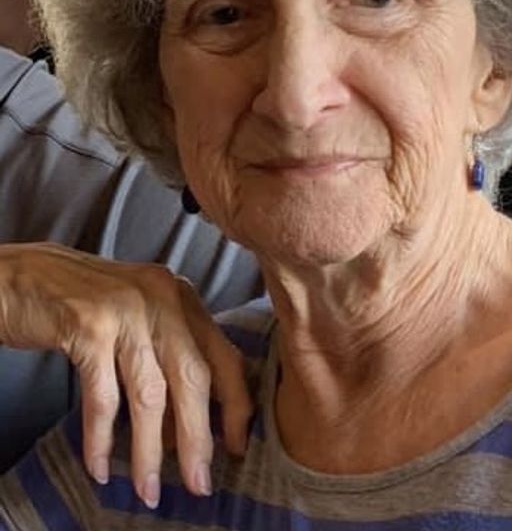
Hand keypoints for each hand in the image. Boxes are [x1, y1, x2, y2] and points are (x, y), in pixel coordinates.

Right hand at [0, 242, 251, 505]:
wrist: (19, 276)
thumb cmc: (79, 303)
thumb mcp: (137, 317)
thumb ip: (165, 357)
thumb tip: (187, 427)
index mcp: (179, 295)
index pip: (223, 354)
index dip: (235, 405)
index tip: (236, 445)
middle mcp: (160, 296)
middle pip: (193, 377)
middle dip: (198, 438)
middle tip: (200, 482)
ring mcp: (126, 309)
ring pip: (150, 394)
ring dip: (150, 450)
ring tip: (149, 489)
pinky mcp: (88, 325)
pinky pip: (102, 398)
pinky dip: (101, 439)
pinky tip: (99, 466)